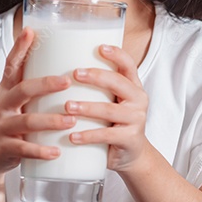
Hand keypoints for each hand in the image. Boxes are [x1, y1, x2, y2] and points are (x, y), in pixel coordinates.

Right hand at [0, 26, 76, 178]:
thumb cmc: (9, 123)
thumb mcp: (14, 102)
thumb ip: (33, 87)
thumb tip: (67, 67)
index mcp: (7, 91)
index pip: (12, 65)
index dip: (19, 48)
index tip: (30, 31)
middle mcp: (2, 106)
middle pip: (22, 90)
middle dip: (45, 85)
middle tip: (67, 81)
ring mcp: (1, 127)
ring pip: (26, 121)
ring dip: (50, 121)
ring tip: (71, 121)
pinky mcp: (4, 148)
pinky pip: (23, 149)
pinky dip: (40, 151)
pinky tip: (57, 152)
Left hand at [65, 44, 151, 173]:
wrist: (131, 154)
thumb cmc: (115, 122)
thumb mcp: (113, 101)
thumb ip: (99, 87)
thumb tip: (62, 67)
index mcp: (134, 86)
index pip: (128, 65)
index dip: (116, 54)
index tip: (100, 48)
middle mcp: (138, 100)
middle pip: (118, 83)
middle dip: (95, 77)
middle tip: (74, 74)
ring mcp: (136, 120)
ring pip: (109, 110)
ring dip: (86, 107)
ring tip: (67, 106)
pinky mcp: (129, 139)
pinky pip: (106, 135)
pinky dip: (87, 135)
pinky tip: (72, 136)